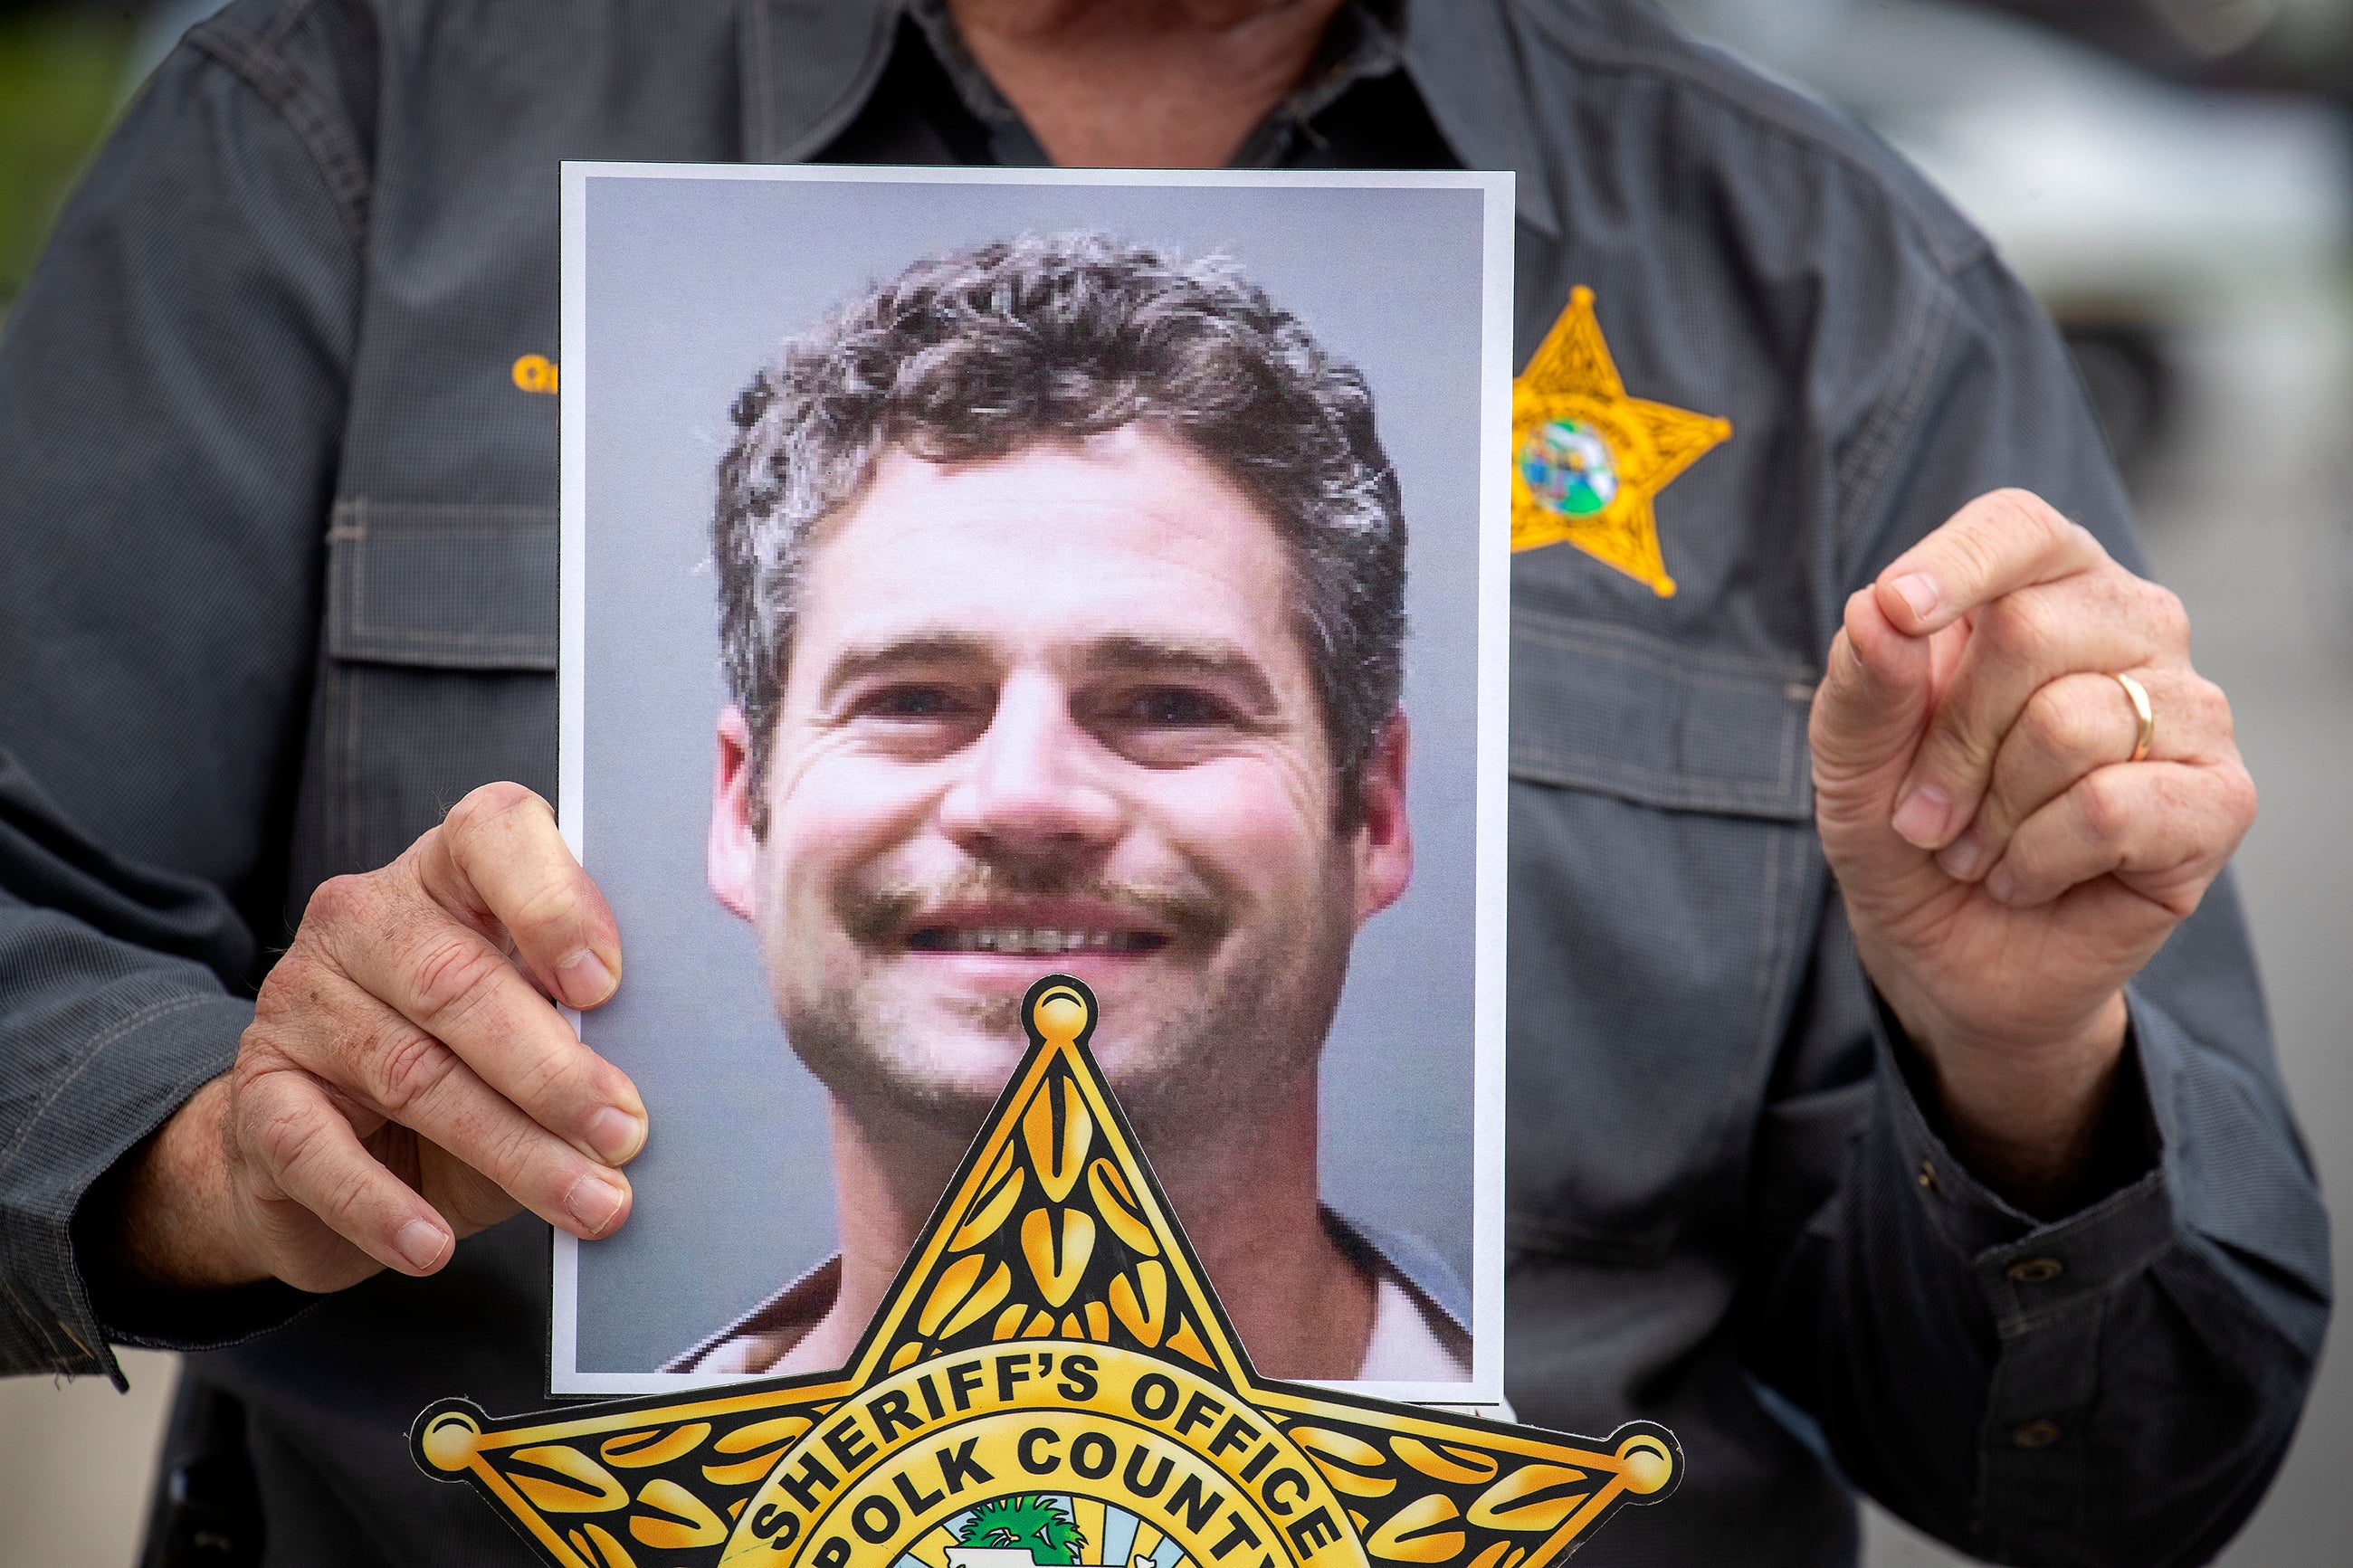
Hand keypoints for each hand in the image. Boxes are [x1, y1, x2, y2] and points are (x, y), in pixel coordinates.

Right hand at [108, 783, 640, 1293]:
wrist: (327, 1150)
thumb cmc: (472, 1068)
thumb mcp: (534, 1025)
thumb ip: (579, 1014)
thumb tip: (664, 1061)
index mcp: (450, 873)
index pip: (493, 835)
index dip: (553, 904)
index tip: (606, 987)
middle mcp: (365, 917)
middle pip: (459, 980)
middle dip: (554, 1069)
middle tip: (625, 1134)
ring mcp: (303, 1000)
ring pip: (412, 1075)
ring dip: (511, 1151)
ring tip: (588, 1202)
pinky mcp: (260, 1092)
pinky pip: (319, 1151)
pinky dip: (383, 1206)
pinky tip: (434, 1247)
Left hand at [1809, 490, 2254, 1200]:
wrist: (1949, 952)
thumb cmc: (1909, 829)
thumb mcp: (1851, 757)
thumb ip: (1863, 680)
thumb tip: (1880, 610)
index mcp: (2042, 586)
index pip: (2017, 529)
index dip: (1956, 564)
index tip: (1897, 610)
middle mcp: (2130, 626)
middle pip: (2030, 630)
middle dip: (1949, 742)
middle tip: (1928, 812)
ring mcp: (2188, 708)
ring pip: (2072, 722)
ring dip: (1991, 810)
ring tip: (1978, 846)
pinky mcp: (2217, 799)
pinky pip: (2112, 806)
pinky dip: (2039, 856)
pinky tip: (2029, 874)